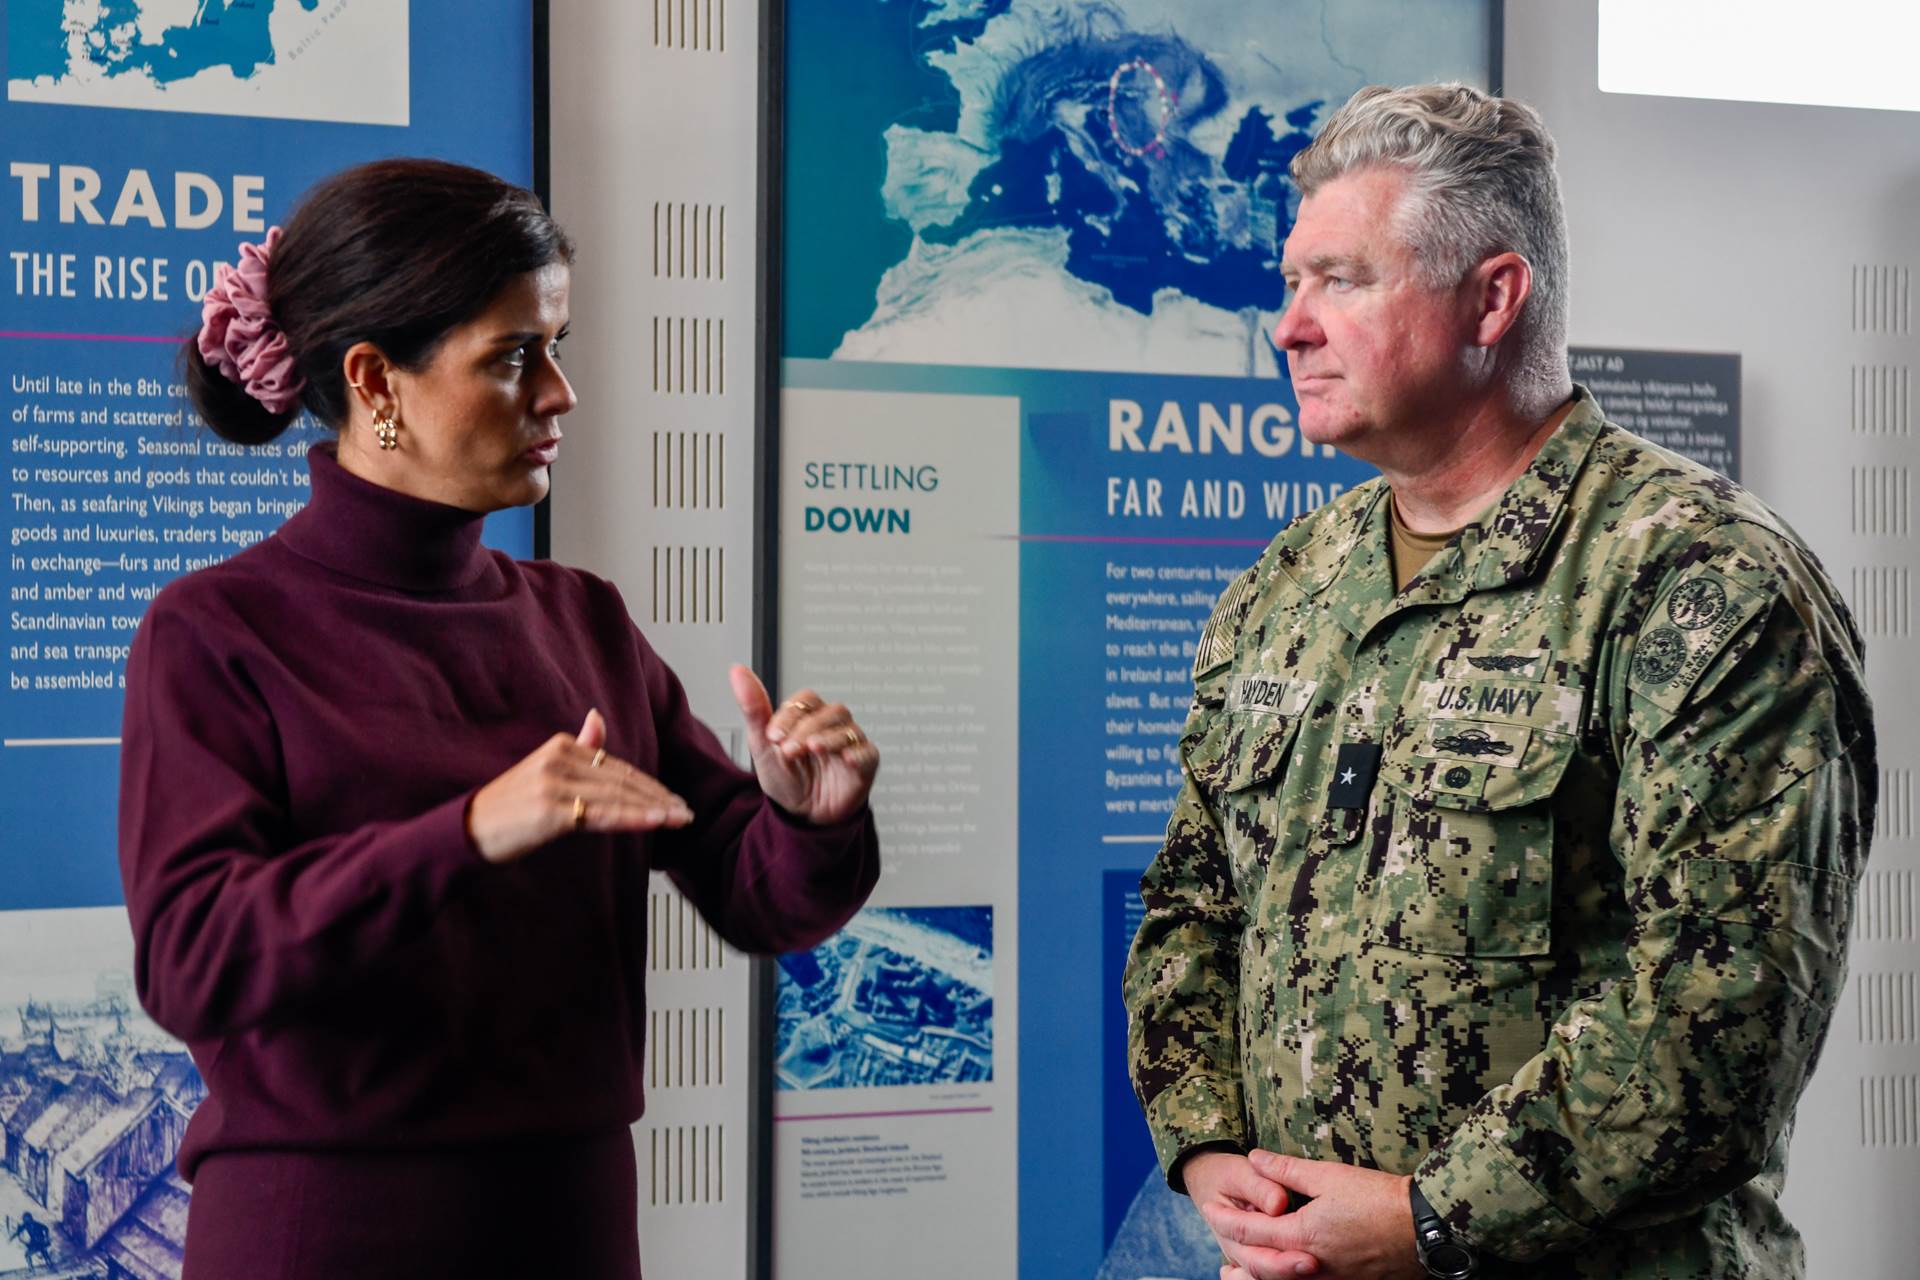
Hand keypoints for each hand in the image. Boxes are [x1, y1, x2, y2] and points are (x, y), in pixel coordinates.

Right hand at [466, 709, 692, 862]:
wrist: (468, 830)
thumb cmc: (508, 806)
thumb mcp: (543, 770)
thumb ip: (578, 747)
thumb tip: (597, 718)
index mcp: (560, 746)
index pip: (617, 767)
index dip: (648, 784)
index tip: (672, 799)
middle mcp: (559, 759)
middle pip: (622, 780)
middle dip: (658, 797)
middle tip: (685, 811)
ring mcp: (554, 784)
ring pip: (617, 796)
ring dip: (654, 808)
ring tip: (679, 818)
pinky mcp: (551, 811)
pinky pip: (602, 814)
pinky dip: (633, 817)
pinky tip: (655, 821)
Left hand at [731, 665, 878, 824]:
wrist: (801, 817)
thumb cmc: (786, 780)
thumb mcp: (762, 746)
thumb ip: (754, 708)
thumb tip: (737, 671)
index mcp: (808, 719)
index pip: (806, 701)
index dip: (790, 715)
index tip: (774, 736)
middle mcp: (831, 728)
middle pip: (831, 711)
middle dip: (807, 729)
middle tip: (789, 750)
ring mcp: (849, 745)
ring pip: (848, 728)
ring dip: (828, 738)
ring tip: (811, 750)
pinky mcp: (864, 766)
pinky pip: (868, 753)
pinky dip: (857, 754)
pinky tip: (845, 760)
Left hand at [1205, 1151, 1421, 1279]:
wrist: (1425, 1228)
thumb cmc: (1379, 1199)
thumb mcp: (1329, 1176)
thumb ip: (1287, 1170)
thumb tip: (1255, 1158)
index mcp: (1303, 1236)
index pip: (1251, 1231)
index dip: (1225, 1219)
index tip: (1209, 1208)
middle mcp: (1312, 1265)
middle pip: (1260, 1266)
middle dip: (1235, 1253)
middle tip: (1217, 1241)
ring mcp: (1330, 1279)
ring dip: (1255, 1274)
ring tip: (1235, 1270)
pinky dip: (1284, 1277)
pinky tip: (1283, 1271)